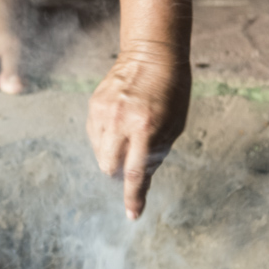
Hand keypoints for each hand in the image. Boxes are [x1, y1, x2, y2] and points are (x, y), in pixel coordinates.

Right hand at [87, 40, 191, 219]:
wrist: (151, 53)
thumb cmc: (171, 90)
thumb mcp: (175, 124)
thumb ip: (157, 152)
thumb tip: (141, 180)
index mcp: (147, 127)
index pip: (135, 173)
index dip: (133, 197)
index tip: (132, 215)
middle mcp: (121, 121)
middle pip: (109, 168)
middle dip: (119, 175)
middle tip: (132, 164)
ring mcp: (104, 112)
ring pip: (100, 154)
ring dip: (112, 157)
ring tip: (128, 138)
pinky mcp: (93, 105)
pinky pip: (94, 135)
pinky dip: (105, 140)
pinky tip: (119, 126)